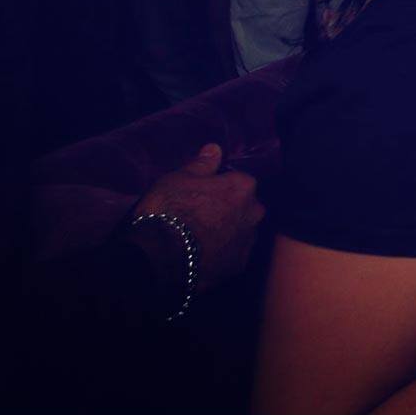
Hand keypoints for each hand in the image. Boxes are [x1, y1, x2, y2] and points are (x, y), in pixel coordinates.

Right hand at [133, 144, 265, 291]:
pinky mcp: (239, 265)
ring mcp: (248, 241)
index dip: (220, 187)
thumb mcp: (179, 178)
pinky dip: (223, 253)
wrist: (161, 257)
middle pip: (245, 206)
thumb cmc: (170, 210)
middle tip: (201, 215)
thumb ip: (202, 164)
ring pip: (242, 230)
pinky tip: (204, 254)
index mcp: (243, 187)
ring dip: (228, 231)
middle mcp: (254, 212)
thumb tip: (215, 148)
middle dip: (229, 209)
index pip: (238, 180)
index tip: (202, 194)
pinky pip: (234, 254)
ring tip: (201, 237)